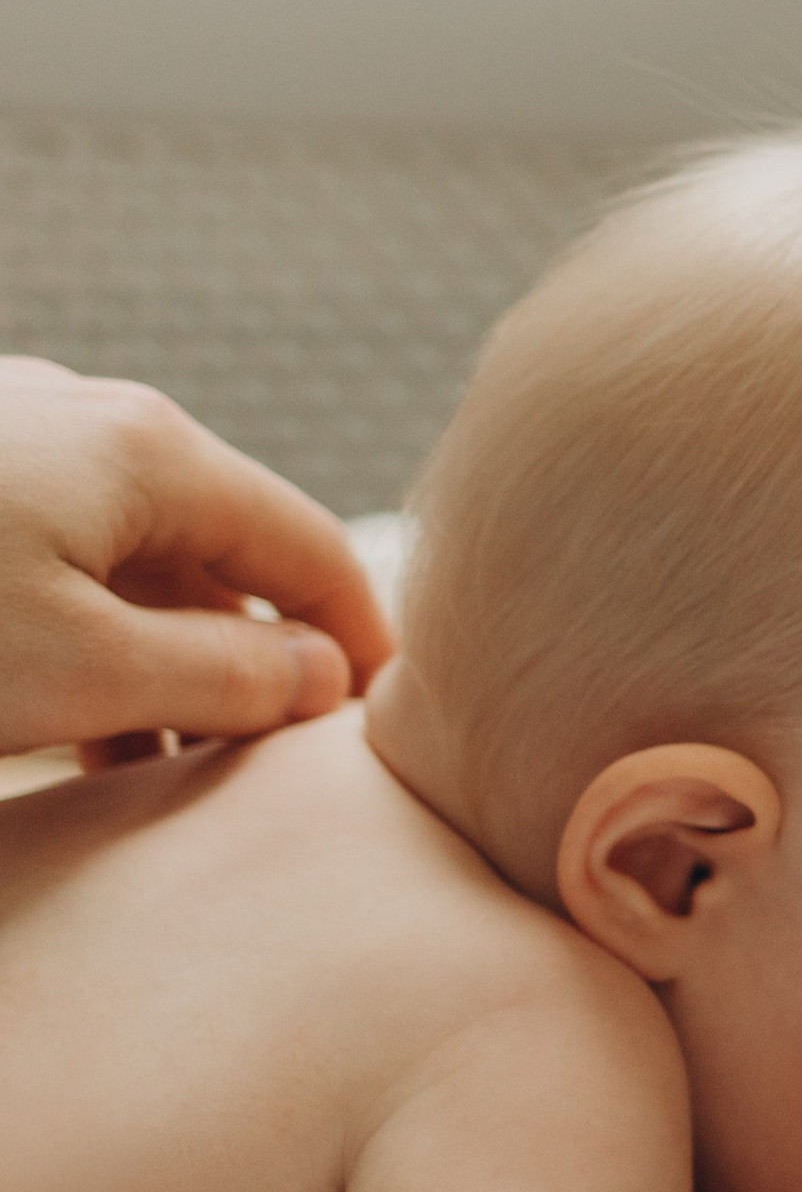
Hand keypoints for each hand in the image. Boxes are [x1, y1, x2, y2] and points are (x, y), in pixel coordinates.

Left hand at [0, 360, 394, 760]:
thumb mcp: (72, 669)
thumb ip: (216, 676)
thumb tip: (321, 675)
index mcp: (149, 449)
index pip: (312, 547)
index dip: (360, 644)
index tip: (376, 734)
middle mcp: (93, 419)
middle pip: (221, 554)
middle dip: (249, 663)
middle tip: (258, 772)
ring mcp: (19, 437)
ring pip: (133, 558)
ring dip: (160, 659)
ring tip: (156, 770)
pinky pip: (57, 553)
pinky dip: (85, 630)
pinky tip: (67, 711)